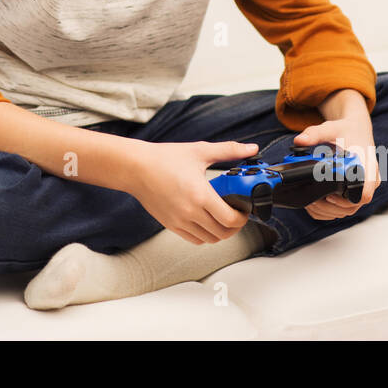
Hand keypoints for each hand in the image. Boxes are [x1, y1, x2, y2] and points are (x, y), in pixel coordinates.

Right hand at [125, 139, 259, 244]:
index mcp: (200, 195)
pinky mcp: (171, 225)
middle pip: (223, 233)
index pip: (230, 219)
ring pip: (210, 239)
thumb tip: (252, 148)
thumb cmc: (164, 158)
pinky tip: (206, 220)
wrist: (135, 168)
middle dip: (235, 226)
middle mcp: (190, 212)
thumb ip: (229, 150)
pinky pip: (195, 239)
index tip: (244, 209)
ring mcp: (179, 221)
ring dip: (221, 231)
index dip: (243, 217)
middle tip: (237, 214)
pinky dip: (205, 235)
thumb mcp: (199, 151)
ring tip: (222, 217)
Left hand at [292, 113, 380, 220]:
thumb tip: (299, 141)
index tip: (329, 196)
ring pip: (348, 211)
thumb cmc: (346, 131)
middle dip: (331, 207)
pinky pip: (344, 210)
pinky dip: (329, 210)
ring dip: (328, 210)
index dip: (347, 200)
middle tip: (315, 198)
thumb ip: (314, 134)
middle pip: (353, 206)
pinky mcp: (355, 192)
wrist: (355, 130)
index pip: (365, 193)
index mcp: (367, 167)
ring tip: (313, 200)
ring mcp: (362, 189)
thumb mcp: (330, 129)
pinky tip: (317, 201)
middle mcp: (368, 181)